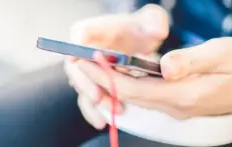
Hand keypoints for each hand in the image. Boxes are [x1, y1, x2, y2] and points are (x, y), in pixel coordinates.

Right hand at [65, 4, 169, 128]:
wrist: (143, 40)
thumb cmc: (142, 27)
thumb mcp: (152, 20)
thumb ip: (154, 21)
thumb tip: (156, 31)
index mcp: (96, 29)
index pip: (79, 34)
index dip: (76, 46)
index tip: (80, 60)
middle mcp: (86, 50)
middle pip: (75, 66)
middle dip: (86, 83)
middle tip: (98, 96)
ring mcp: (89, 69)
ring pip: (82, 87)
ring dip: (94, 101)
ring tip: (113, 110)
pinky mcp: (95, 85)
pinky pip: (89, 100)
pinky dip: (95, 111)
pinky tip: (103, 122)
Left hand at [77, 37, 231, 119]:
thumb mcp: (225, 54)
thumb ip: (193, 60)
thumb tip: (165, 66)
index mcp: (184, 95)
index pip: (134, 89)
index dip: (107, 75)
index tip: (86, 60)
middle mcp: (176, 106)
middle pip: (129, 96)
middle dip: (101, 80)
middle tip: (79, 61)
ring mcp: (177, 108)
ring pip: (135, 98)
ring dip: (112, 84)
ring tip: (92, 65)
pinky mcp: (178, 104)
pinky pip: (145, 97)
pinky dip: (127, 86)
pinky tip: (118, 74)